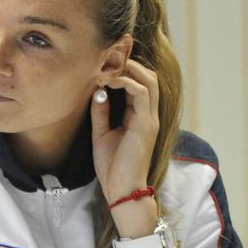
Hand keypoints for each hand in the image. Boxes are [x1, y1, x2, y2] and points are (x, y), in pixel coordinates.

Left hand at [90, 59, 159, 204]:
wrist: (121, 189)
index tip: (103, 63)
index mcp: (139, 116)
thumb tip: (97, 91)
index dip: (124, 70)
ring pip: (148, 80)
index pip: (138, 84)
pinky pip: (142, 94)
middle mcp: (148, 115)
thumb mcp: (101, 133)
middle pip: (148, 77)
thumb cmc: (112, 166)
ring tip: (107, 67)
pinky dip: (126, 82)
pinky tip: (109, 81)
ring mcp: (149, 118)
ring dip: (128, 69)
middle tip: (107, 59)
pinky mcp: (146, 124)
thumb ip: (101, 111)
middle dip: (128, 63)